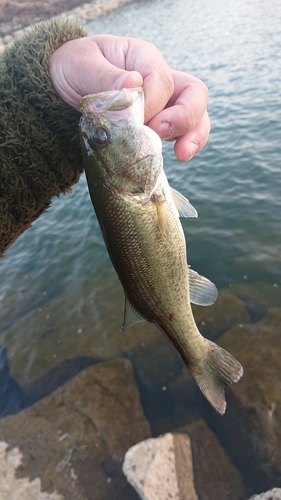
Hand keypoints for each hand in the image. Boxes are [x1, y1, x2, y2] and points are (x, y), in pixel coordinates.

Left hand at [49, 35, 209, 161]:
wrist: (62, 87)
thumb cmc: (73, 68)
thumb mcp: (79, 64)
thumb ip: (103, 75)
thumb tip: (133, 84)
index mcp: (143, 58)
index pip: (162, 80)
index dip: (151, 103)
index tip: (131, 119)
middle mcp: (160, 80)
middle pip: (194, 94)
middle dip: (183, 117)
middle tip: (158, 133)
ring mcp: (164, 104)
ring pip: (197, 116)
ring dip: (194, 136)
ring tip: (181, 155)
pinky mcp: (158, 125)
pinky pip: (184, 134)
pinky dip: (186, 145)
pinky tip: (177, 157)